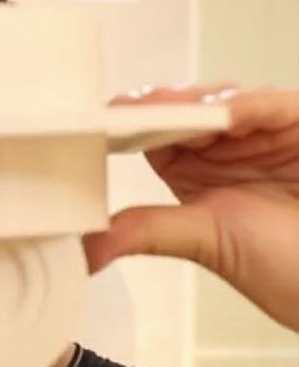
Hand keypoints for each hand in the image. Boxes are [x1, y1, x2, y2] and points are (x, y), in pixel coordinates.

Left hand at [84, 86, 298, 331]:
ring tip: (164, 108)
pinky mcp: (295, 121)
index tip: (94, 124)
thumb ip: (145, 231)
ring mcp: (261, 128)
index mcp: (191, 165)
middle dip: (155, 106)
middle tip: (125, 108)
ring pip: (221, 98)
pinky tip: (223, 113)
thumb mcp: (201, 240)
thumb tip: (87, 247)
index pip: (152, 131)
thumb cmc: (284, 268)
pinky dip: (246, 106)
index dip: (125, 124)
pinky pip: (269, 105)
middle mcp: (224, 142)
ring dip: (193, 102)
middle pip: (182, 107)